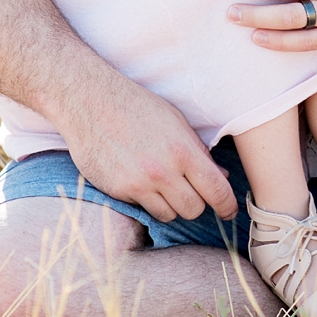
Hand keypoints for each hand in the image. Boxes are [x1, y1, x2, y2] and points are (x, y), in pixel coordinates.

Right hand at [52, 65, 237, 222]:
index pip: (217, 191)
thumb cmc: (135, 106)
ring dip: (171, 205)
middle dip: (196, 203)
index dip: (227, 206)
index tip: (227, 211)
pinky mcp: (118, 190)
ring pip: (169, 215)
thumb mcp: (174, 121)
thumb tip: (221, 177)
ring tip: (162, 185)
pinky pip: (143, 208)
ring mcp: (139, 183)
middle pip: (194, 209)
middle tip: (188, 191)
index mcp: (183, 151)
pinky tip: (139, 180)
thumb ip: (198, 151)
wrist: (89, 101)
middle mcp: (163, 171)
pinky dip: (146, 200)